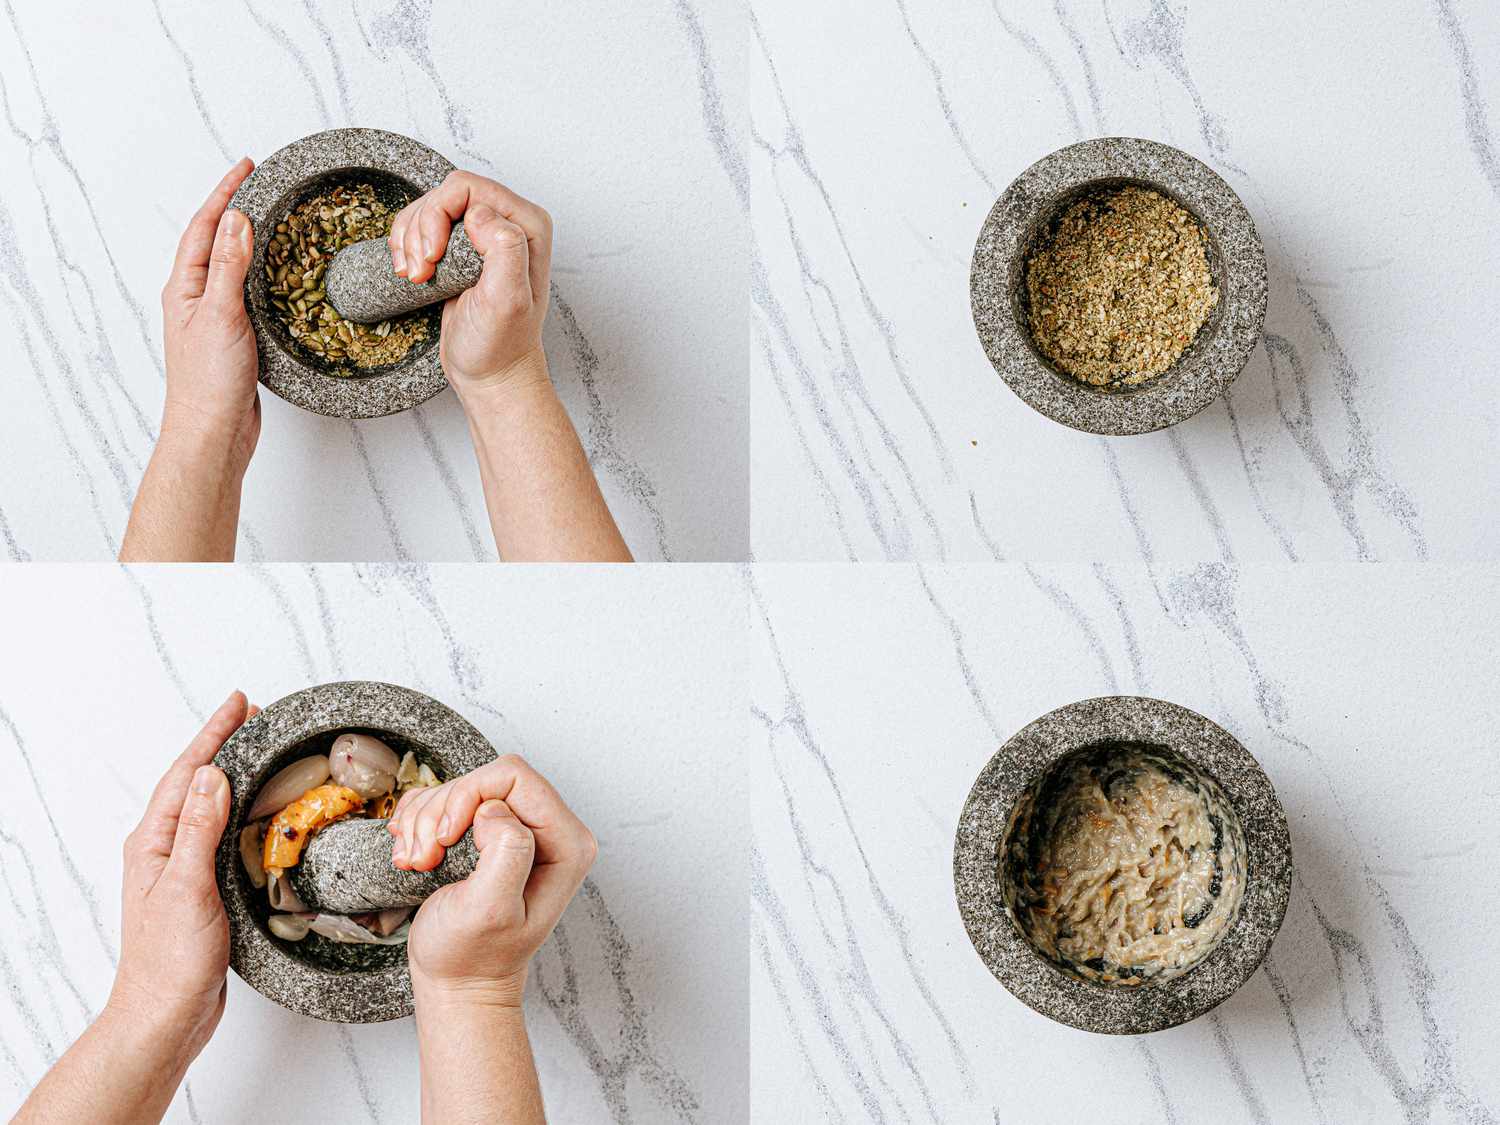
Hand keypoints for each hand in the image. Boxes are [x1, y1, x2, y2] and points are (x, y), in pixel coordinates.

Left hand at [109, 692, 255, 1055]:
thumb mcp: (187, 888)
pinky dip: (244, 810)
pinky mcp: (202, 887)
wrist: (167, 1015)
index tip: (241, 703)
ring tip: (264, 749)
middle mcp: (164, 849)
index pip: (186, 773)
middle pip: (196, 781)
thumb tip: (210, 774)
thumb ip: (198, 829)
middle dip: (225, 744)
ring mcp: (182, 867)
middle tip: (258, 714)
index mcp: (153, 842)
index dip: (214, 734)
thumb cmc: (170, 961)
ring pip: (210, 805)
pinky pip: (223, 833)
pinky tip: (262, 811)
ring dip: (236, 774)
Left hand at [160, 159, 260, 471]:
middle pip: (214, 240)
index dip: (225, 193)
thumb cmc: (209, 382)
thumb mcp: (221, 315)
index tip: (247, 167)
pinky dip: (262, 274)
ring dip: (249, 240)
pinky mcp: (235, 338)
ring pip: (231, 266)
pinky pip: (247, 293)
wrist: (212, 432)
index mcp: (184, 287)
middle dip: (236, 208)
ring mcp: (214, 318)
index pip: (204, 226)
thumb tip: (237, 219)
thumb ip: (228, 266)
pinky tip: (280, 276)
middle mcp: (195, 298)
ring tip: (273, 218)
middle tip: (261, 183)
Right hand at [387, 171, 553, 395]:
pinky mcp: (462, 248)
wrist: (492, 374)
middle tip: (422, 270)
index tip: (434, 257)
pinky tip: (410, 271)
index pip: (468, 188)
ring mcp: (485, 234)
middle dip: (421, 229)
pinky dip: (406, 244)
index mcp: (528, 225)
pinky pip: (422, 224)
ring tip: (417, 275)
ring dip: (410, 239)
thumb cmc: (500, 345)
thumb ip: (505, 249)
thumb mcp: (507, 300)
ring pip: (428, 206)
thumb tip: (480, 214)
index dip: (439, 216)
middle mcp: (510, 223)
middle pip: (445, 193)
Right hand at [388, 755, 596, 1006]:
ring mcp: (518, 828)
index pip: (515, 776)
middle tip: (424, 858)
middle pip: (485, 778)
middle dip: (442, 813)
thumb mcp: (491, 911)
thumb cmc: (473, 956)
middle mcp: (549, 830)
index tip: (445, 839)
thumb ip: (506, 853)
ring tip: (417, 862)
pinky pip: (447, 799)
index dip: (469, 796)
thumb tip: (495, 809)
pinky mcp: (489, 832)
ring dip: (425, 820)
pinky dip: (419, 821)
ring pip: (461, 787)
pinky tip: (413, 853)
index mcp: (566, 843)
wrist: (458, 982)